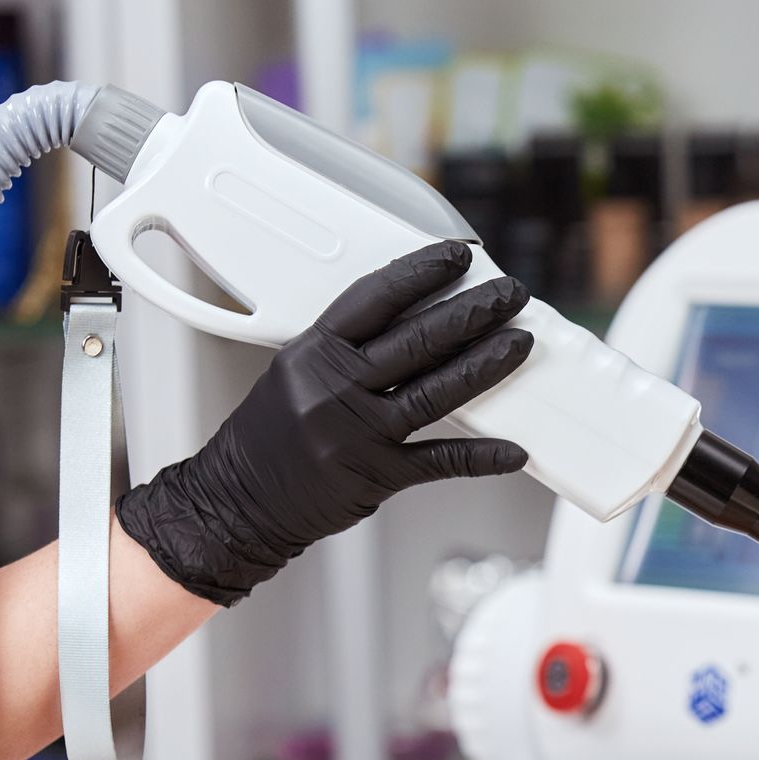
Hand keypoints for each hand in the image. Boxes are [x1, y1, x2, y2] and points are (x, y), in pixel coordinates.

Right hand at [119, 241, 533, 606]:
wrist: (239, 503)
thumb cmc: (269, 438)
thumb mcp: (295, 375)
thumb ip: (346, 350)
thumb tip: (411, 321)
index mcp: (312, 353)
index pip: (375, 298)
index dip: (421, 273)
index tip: (456, 256)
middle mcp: (334, 388)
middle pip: (417, 339)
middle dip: (472, 312)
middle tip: (509, 295)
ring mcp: (357, 433)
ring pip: (436, 390)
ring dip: (486, 364)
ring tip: (519, 342)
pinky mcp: (377, 475)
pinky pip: (439, 460)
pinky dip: (480, 456)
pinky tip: (513, 448)